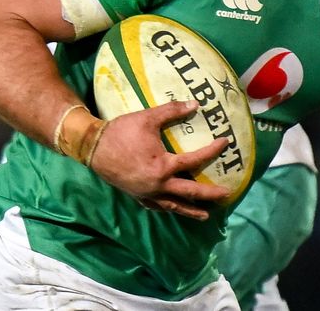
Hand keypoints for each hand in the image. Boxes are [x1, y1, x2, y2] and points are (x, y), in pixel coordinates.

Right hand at [87, 100, 230, 220]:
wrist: (92, 147)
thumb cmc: (121, 132)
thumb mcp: (148, 118)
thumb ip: (172, 110)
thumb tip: (196, 104)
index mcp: (162, 167)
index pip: (194, 161)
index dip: (212, 151)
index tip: (225, 143)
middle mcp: (158, 185)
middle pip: (190, 193)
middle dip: (209, 194)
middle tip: (227, 194)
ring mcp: (147, 194)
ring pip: (173, 206)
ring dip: (191, 210)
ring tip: (206, 215)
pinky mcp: (137, 196)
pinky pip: (157, 206)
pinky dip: (169, 208)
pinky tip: (173, 208)